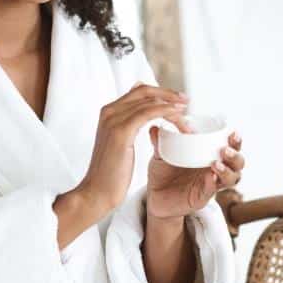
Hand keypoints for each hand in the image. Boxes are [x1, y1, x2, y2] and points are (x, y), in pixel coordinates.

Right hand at [77, 83, 193, 215]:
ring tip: (185, 113)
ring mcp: (113, 120)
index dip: (160, 93)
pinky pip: (148, 113)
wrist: (97, 191)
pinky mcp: (121, 132)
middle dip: (168, 94)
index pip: (138, 92)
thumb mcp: (119, 143)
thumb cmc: (111, 173)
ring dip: (171, 105)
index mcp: (109, 113)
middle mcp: (109, 112)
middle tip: (186, 101)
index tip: (177, 100)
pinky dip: (165, 111)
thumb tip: (142, 115)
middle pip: (144, 91)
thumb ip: (128, 126)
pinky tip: (176, 116)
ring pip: (149, 101)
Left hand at [146, 128, 244, 220]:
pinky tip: (211, 177)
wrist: (154, 196)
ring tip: (216, 164)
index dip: (236, 140)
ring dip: (228, 170)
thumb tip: (154, 127)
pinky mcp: (203, 197)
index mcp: (209, 155)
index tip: (233, 132)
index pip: (231, 147)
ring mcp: (211, 184)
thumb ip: (159, 142)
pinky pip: (213, 190)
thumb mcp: (160, 155)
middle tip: (225, 149)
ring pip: (232, 179)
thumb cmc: (163, 173)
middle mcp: (215, 169)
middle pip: (238, 163)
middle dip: (236, 156)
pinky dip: (213, 183)